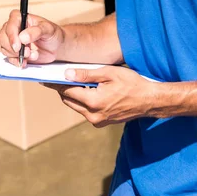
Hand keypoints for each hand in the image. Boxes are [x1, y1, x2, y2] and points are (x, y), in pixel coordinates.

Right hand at [0, 9, 64, 66]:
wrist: (56, 46)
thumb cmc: (52, 33)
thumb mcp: (48, 29)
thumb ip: (36, 31)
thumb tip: (22, 37)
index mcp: (20, 18)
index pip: (10, 24)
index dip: (12, 36)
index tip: (18, 46)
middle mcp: (13, 28)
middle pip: (2, 37)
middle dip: (13, 48)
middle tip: (27, 52)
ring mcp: (12, 40)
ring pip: (4, 48)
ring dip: (17, 55)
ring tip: (32, 54)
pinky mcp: (14, 52)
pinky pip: (8, 58)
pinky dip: (17, 61)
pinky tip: (25, 62)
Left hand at [43, 66, 159, 126]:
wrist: (149, 100)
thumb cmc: (132, 84)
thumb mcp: (109, 73)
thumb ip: (87, 74)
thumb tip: (67, 74)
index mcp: (93, 102)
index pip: (67, 92)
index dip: (57, 84)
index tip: (47, 78)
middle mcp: (93, 115)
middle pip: (69, 100)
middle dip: (64, 89)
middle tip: (59, 77)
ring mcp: (97, 121)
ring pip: (77, 106)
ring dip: (74, 95)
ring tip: (75, 81)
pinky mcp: (102, 122)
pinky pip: (86, 111)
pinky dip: (84, 101)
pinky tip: (89, 90)